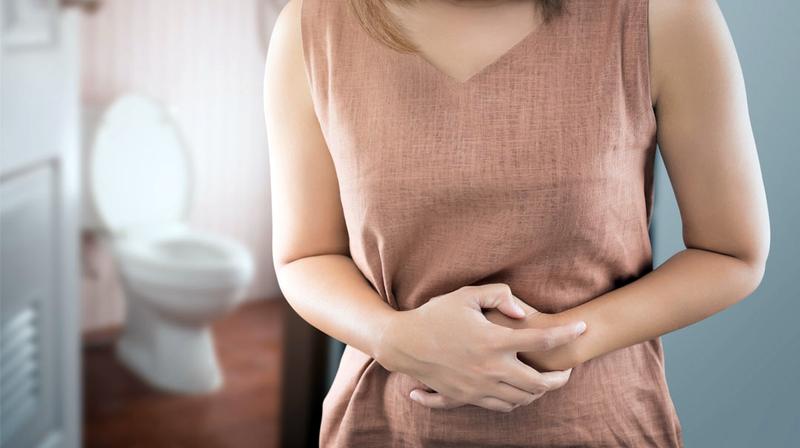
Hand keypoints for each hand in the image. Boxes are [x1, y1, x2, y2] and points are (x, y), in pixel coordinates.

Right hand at [375, 283, 586, 411]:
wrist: (404, 344)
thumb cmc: (434, 315)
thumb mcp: (465, 295)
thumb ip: (499, 296)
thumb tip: (524, 313)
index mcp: (493, 340)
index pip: (542, 340)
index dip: (567, 334)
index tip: (582, 329)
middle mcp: (490, 368)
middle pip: (538, 382)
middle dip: (560, 379)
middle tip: (567, 371)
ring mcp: (479, 386)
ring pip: (522, 399)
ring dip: (539, 392)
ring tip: (546, 382)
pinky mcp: (467, 397)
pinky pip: (501, 407)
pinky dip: (516, 402)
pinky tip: (520, 392)